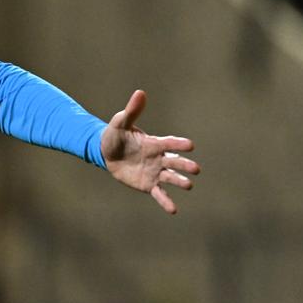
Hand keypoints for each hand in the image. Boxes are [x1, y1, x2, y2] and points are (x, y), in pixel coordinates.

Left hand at [101, 89, 197, 213]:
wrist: (106, 153)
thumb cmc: (115, 135)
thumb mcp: (121, 122)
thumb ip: (132, 111)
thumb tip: (140, 92)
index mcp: (154, 143)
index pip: (169, 143)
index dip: (179, 144)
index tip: (190, 145)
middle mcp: (158, 158)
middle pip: (174, 162)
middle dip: (185, 165)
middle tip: (196, 169)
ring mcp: (154, 172)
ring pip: (170, 178)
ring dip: (180, 181)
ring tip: (188, 185)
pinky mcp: (148, 185)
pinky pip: (159, 194)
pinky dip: (166, 201)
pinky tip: (173, 210)